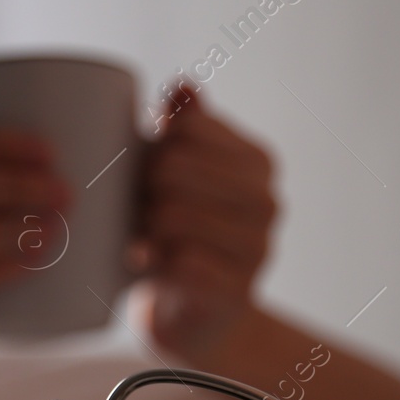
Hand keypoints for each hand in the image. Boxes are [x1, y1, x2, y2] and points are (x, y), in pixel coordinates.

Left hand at [131, 86, 278, 365]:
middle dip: (140, 188)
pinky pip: (179, 263)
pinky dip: (151, 262)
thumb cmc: (177, 233)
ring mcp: (258, 248)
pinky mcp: (238, 292)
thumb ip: (185, 127)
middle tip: (131, 207)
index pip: (187, 127)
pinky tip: (142, 262)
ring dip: (140, 226)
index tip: (143, 166)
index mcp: (256, 161)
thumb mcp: (178, 175)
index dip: (150, 144)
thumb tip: (182, 85)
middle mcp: (267, 200)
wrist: (190, 313)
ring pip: (173, 215)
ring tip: (136, 235)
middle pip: (174, 168)